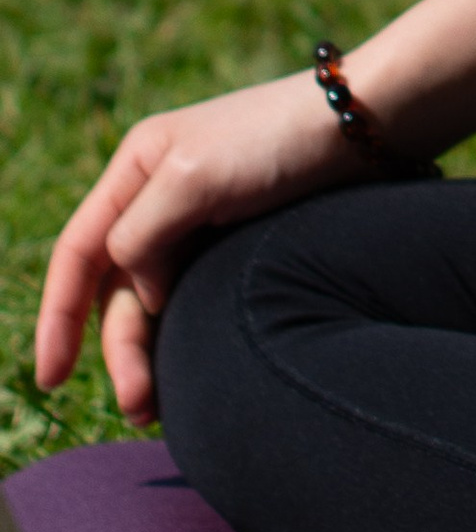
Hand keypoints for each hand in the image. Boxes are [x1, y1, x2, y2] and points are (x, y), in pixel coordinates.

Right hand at [36, 74, 363, 418]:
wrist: (370, 124)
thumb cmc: (280, 139)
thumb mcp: (195, 177)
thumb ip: (141, 236)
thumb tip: (134, 291)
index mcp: (138, 165)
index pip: (80, 250)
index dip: (57, 316)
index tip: (50, 378)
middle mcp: (161, 192)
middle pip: (117, 287)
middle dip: (119, 348)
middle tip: (139, 405)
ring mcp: (202, 217)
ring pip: (158, 299)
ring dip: (152, 352)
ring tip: (160, 407)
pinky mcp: (241, 238)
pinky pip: (197, 296)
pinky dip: (188, 335)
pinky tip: (194, 372)